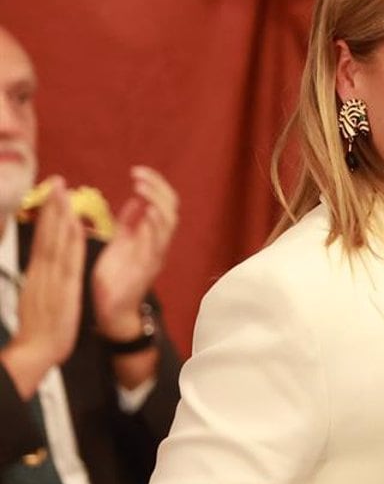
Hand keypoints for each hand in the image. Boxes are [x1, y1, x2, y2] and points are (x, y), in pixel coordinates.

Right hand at [8, 181, 84, 392]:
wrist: (35, 351)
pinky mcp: (63, 289)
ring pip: (54, 241)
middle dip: (51, 207)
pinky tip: (75, 226)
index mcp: (37, 274)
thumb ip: (42, 278)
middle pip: (45, 234)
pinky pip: (68, 261)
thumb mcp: (38, 296)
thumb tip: (45, 263)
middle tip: (56, 180)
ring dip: (59, 216)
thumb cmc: (40, 327)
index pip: (41, 239)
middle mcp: (41, 272)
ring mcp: (50, 279)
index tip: (52, 194)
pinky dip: (71, 242)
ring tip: (63, 193)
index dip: (46, 216)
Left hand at [90, 166, 178, 341]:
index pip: (163, 203)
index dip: (155, 185)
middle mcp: (159, 243)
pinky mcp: (149, 266)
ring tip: (141, 186)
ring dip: (156, 201)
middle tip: (138, 175)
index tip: (138, 171)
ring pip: (168, 222)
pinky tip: (147, 210)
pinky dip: (155, 224)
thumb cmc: (116, 279)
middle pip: (171, 208)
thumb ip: (130, 223)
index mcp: (152, 236)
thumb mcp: (121, 244)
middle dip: (157, 187)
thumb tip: (136, 200)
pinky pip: (159, 242)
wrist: (113, 311)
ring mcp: (156, 254)